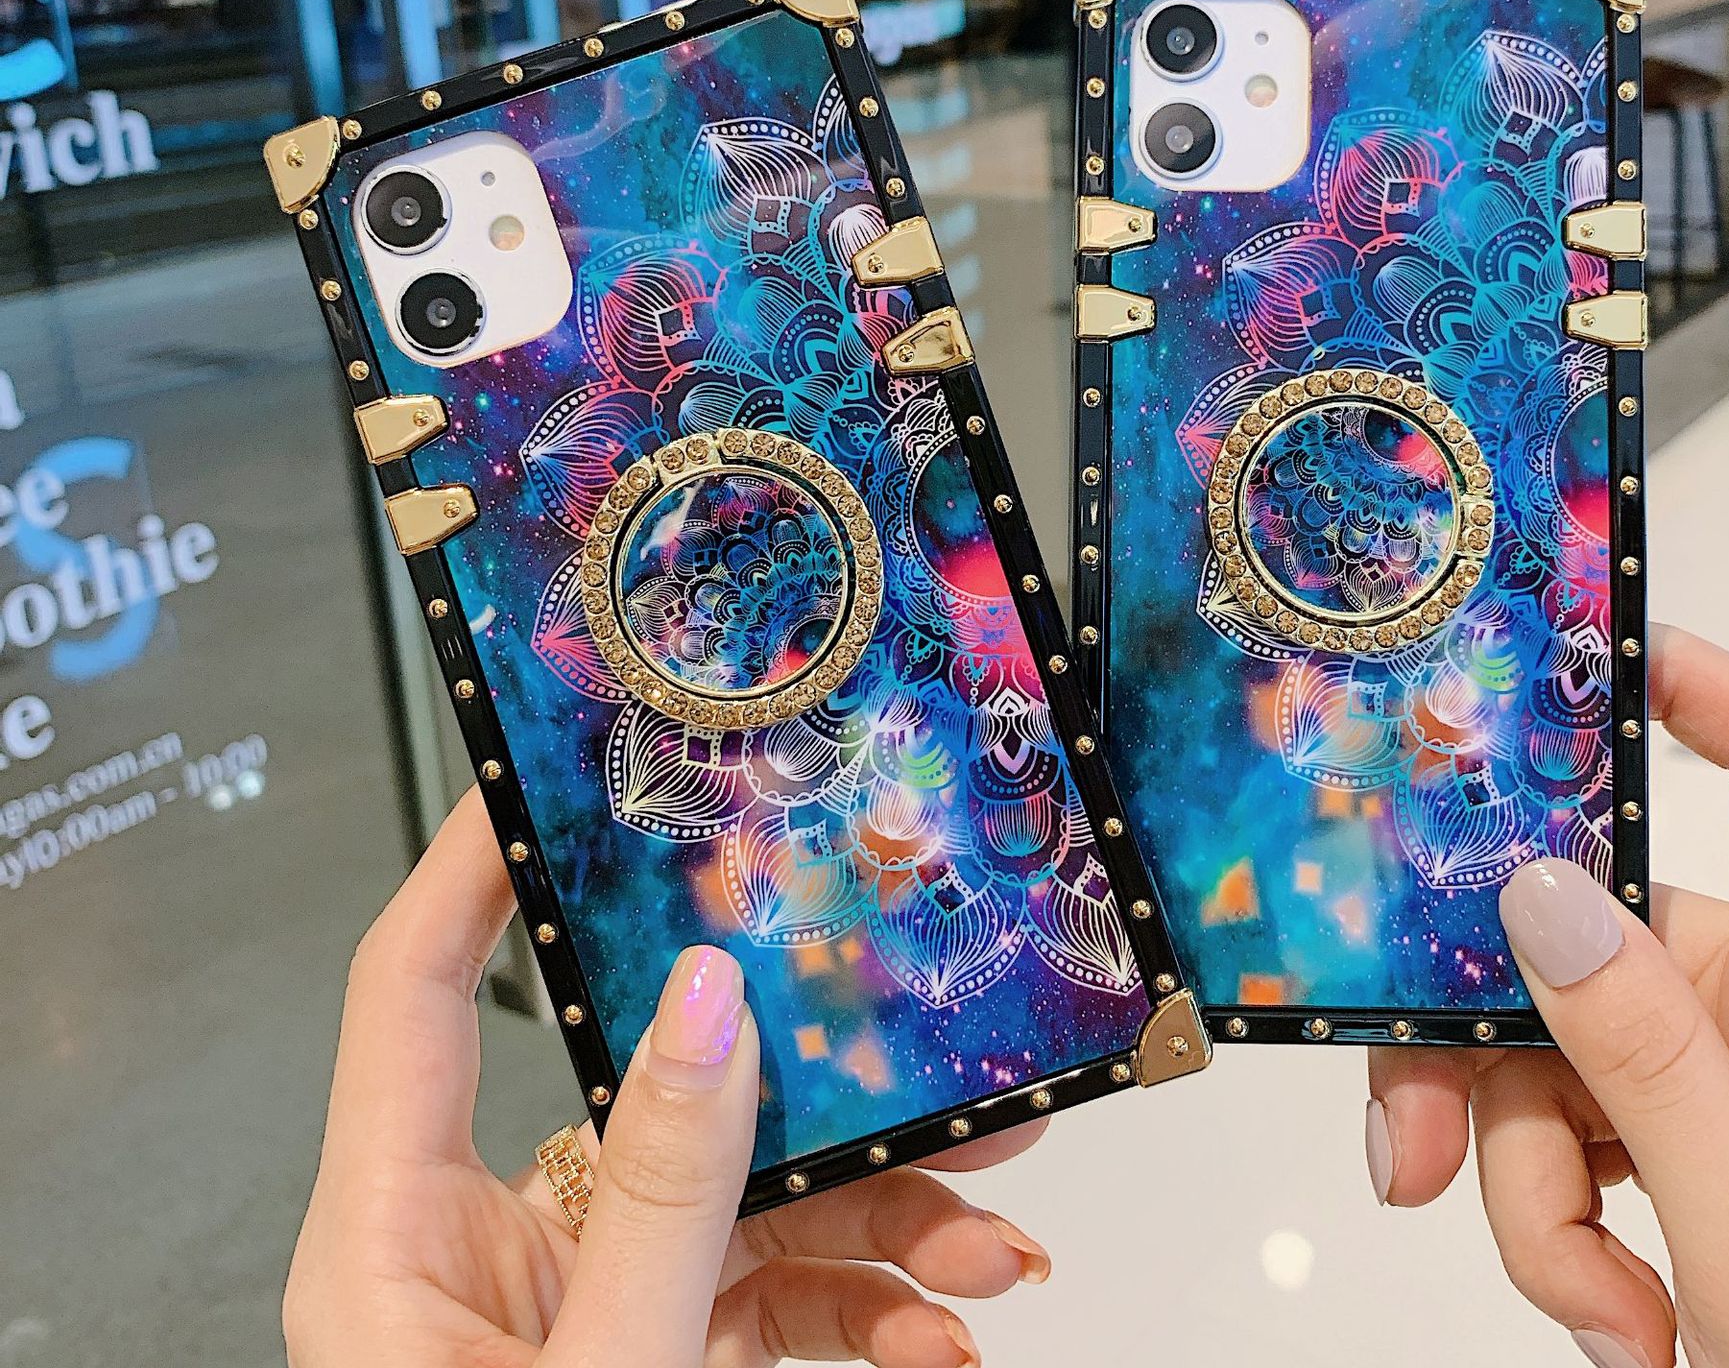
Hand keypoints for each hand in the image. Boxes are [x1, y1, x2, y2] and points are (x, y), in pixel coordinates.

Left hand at [285, 788, 1052, 1367]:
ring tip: (991, 1238)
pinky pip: (765, 1296)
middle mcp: (480, 1253)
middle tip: (914, 1026)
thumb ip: (661, 1202)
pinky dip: (866, 1309)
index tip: (571, 764)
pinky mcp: (647, 1360)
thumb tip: (712, 1006)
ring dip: (878, 1214)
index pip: (419, 987)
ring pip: (738, 1197)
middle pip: (644, 1087)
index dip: (480, 856)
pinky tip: (946, 1333)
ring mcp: (574, 1309)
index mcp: (394, 1237)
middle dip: (806, 1075)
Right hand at [1367, 625, 1728, 1367]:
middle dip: (1490, 1047)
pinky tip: (1615, 1315)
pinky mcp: (1699, 1160)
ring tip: (1591, 1303)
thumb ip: (1651, 1074)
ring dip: (1524, 1182)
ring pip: (1556, 1056)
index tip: (1563, 657)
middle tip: (1419, 1141)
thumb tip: (1545, 905)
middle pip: (1596, 940)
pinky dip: (1558, 1231)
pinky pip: (1571, 1141)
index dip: (1693, 680)